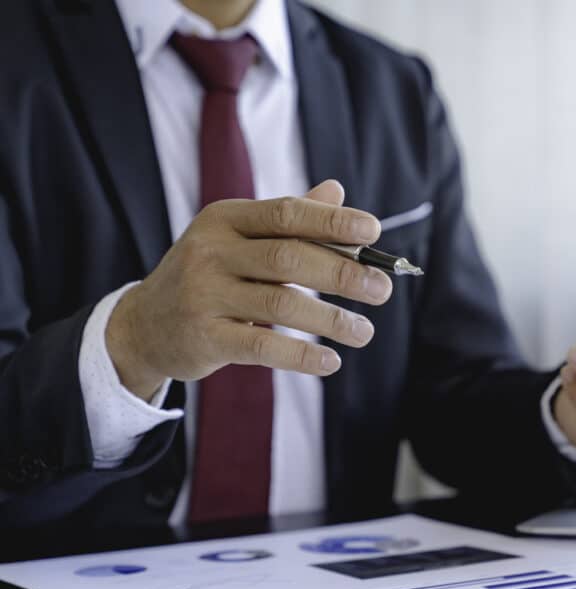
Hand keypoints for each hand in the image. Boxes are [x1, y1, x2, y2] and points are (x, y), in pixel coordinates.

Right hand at [106, 180, 392, 399]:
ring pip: (281, 304)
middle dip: (343, 273)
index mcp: (225, 219)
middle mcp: (211, 252)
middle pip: (289, 258)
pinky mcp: (204, 338)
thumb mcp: (240, 240)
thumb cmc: (210, 276)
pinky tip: (331, 362)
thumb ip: (289, 220)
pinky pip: (263, 347)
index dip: (332, 221)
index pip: (286, 213)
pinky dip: (302, 356)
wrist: (145, 325)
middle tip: (382, 290)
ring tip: (365, 332)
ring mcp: (204, 295)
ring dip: (332, 319)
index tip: (374, 231)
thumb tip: (338, 191)